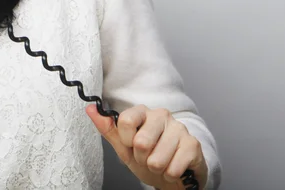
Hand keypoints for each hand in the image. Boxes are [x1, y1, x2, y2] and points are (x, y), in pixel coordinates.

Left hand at [86, 104, 206, 188]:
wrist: (174, 176)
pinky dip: (170, 174)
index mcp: (143, 112)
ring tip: (161, 163)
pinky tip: (174, 168)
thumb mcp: (124, 146)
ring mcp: (179, 128)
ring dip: (157, 168)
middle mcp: (162, 115)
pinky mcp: (193, 144)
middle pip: (141, 141)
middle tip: (148, 157)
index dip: (126, 141)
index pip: (124, 120)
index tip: (131, 146)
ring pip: (157, 158)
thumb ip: (107, 128)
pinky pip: (173, 168)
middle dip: (142, 158)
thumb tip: (90, 108)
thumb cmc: (148, 158)